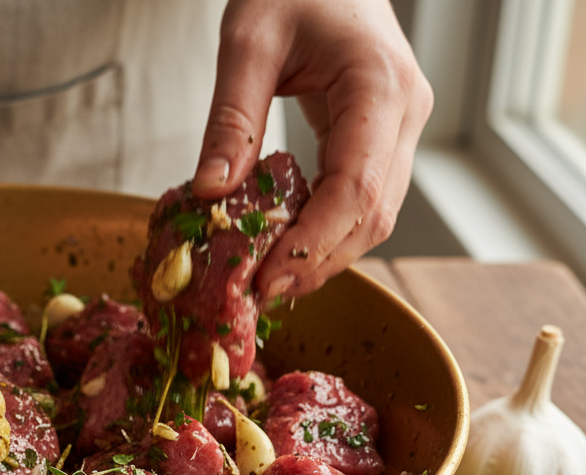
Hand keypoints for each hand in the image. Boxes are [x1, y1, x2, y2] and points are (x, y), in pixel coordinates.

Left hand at [192, 0, 432, 299]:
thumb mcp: (247, 41)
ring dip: (320, 255)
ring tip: (263, 280)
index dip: (315, 244)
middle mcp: (404, 115)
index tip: (267, 278)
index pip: (358, 188)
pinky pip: (358, 200)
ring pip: (372, 217)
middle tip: (257, 294)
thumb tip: (210, 194)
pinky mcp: (380, 139)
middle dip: (316, 262)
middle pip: (372, 215)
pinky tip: (280, 247)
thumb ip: (231, 119)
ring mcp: (399, 129)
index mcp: (380, 88)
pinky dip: (321, 231)